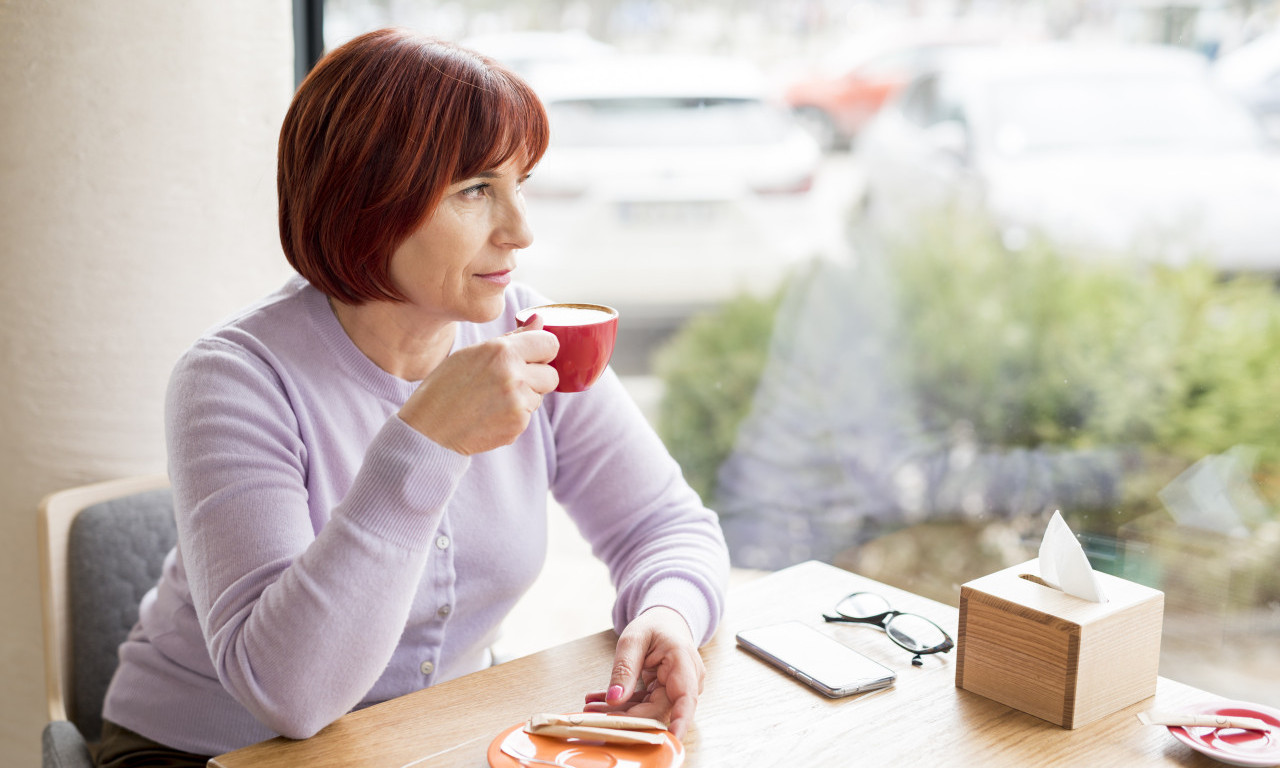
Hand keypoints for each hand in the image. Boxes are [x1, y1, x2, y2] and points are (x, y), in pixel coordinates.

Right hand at [398, 320, 558, 454]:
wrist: (430, 429)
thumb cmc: (447, 387)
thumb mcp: (473, 353)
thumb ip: (512, 338)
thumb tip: (539, 320)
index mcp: (502, 351)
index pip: (550, 343)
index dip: (543, 351)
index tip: (532, 357)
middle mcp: (513, 375)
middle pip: (552, 374)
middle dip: (536, 378)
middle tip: (508, 382)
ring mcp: (517, 402)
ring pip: (540, 396)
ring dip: (525, 398)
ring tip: (494, 400)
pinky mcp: (517, 425)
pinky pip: (529, 416)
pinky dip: (515, 416)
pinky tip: (491, 415)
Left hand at [582, 607, 704, 739]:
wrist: (667, 622)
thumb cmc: (655, 626)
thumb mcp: (633, 639)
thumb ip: (624, 669)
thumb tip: (614, 699)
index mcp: (683, 662)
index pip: (685, 698)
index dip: (679, 721)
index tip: (668, 739)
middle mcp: (686, 681)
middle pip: (658, 709)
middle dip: (626, 716)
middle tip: (594, 714)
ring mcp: (676, 690)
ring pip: (648, 711)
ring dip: (620, 711)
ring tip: (591, 706)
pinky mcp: (665, 695)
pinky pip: (644, 706)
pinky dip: (622, 705)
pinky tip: (599, 701)